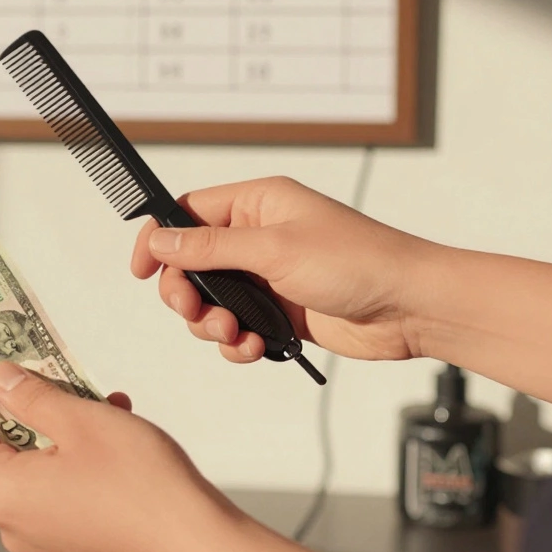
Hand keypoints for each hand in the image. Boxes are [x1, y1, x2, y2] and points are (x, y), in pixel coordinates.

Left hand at [0, 361, 238, 551]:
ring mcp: (43, 537)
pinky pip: (56, 490)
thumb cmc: (143, 485)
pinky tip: (109, 433)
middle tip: (50, 375)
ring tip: (98, 403)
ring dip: (57, 429)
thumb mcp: (79, 420)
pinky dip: (73, 458)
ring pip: (32, 468)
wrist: (197, 542)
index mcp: (4, 494)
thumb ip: (31, 396)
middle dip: (25, 408)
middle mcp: (14, 524)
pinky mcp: (72, 542)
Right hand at [131, 176, 436, 362]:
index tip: (141, 270)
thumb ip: (210, 248)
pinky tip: (254, 347)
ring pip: (210, 301)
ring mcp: (268, 277)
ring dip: (211, 324)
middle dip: (186, 293)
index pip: (187, 213)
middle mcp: (258, 237)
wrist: (410, 308)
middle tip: (194, 311)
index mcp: (257, 205)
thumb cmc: (359, 262)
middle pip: (191, 264)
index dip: (159, 240)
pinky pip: (236, 328)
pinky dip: (236, 343)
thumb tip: (160, 241)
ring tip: (233, 333)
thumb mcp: (275, 249)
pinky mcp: (279, 312)